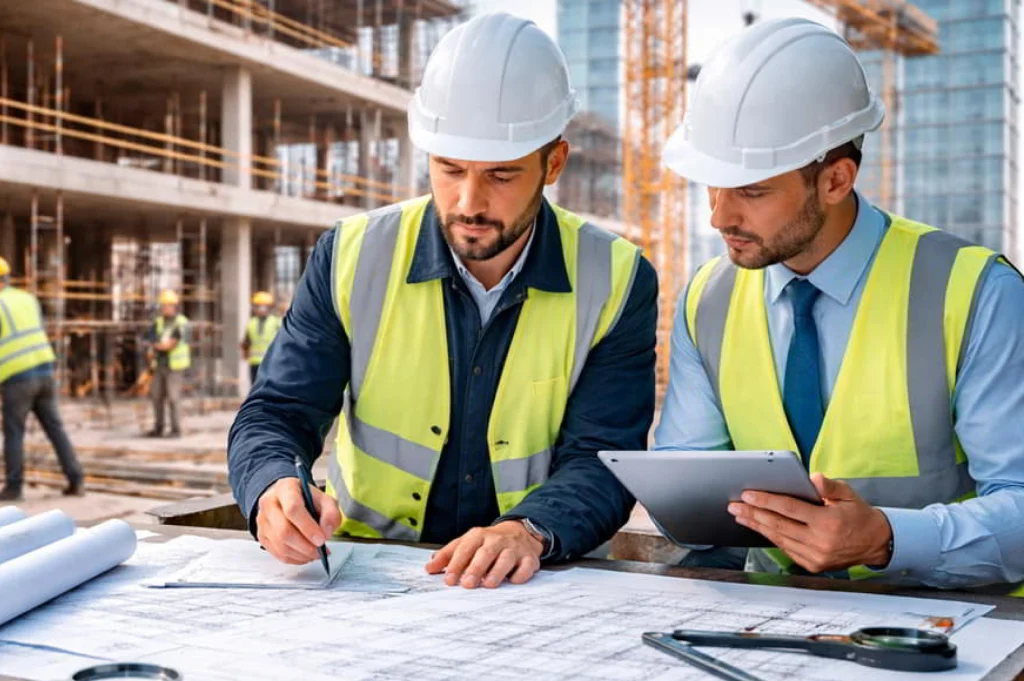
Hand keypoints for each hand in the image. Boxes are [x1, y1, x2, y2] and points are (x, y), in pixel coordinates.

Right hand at [255, 477, 342, 564]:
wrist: (286, 499)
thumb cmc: (305, 498)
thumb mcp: (324, 499)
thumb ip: (330, 513)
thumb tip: (326, 532)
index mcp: (285, 489)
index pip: (293, 509)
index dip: (308, 527)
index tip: (321, 539)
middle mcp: (269, 504)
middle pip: (284, 531)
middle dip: (305, 546)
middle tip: (320, 549)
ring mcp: (262, 521)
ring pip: (280, 545)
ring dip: (301, 555)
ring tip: (316, 553)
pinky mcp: (262, 536)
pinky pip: (277, 553)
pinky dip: (294, 559)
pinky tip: (305, 555)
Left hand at [425, 521, 543, 588]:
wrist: (520, 532)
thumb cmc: (488, 542)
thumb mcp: (467, 543)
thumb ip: (448, 555)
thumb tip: (429, 567)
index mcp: (479, 535)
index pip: (465, 548)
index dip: (456, 564)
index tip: (448, 580)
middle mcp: (497, 540)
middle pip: (486, 552)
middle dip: (476, 568)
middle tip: (467, 584)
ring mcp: (514, 548)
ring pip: (506, 558)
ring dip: (497, 572)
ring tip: (488, 585)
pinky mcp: (529, 558)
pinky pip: (526, 566)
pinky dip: (520, 574)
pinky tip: (512, 582)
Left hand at [728, 473, 892, 572]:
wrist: (875, 543)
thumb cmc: (858, 514)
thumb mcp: (848, 494)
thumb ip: (828, 486)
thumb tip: (812, 478)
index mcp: (828, 523)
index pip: (789, 509)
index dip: (766, 501)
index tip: (748, 494)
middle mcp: (820, 543)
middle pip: (778, 525)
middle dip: (753, 513)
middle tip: (734, 505)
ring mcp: (815, 557)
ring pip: (779, 539)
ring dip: (757, 526)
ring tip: (741, 515)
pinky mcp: (813, 565)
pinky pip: (786, 548)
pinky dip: (771, 537)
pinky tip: (759, 527)